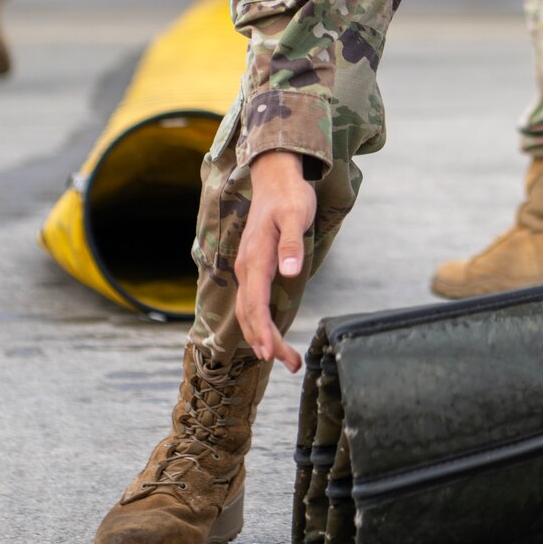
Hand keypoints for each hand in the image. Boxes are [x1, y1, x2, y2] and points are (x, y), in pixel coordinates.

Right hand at [235, 150, 315, 371]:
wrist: (275, 179)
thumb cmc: (289, 197)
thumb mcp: (296, 216)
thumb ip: (293, 244)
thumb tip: (291, 272)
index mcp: (255, 259)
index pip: (256, 304)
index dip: (262, 330)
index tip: (270, 353)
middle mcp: (246, 268)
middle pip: (251, 315)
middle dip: (267, 343)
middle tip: (290, 364)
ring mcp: (247, 269)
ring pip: (250, 312)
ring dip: (264, 337)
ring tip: (288, 359)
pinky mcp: (253, 269)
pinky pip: (253, 303)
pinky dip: (261, 323)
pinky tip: (272, 335)